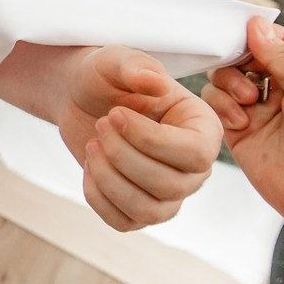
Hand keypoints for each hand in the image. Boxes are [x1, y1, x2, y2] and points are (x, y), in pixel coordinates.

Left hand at [52, 46, 222, 230]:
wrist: (79, 97)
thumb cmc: (106, 77)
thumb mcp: (116, 60)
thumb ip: (136, 66)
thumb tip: (154, 82)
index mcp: (203, 128)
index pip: (196, 154)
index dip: (151, 141)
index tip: (114, 114)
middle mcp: (194, 166)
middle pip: (171, 186)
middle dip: (124, 156)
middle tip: (100, 124)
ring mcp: (169, 193)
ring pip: (150, 211)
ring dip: (110, 180)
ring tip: (92, 146)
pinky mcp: (139, 208)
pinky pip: (124, 222)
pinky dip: (99, 198)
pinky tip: (89, 167)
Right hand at [204, 19, 283, 230]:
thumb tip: (256, 26)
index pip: (278, 40)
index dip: (257, 33)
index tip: (240, 31)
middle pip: (246, 55)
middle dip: (238, 58)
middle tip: (242, 69)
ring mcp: (261, 110)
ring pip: (226, 78)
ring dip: (230, 82)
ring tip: (247, 100)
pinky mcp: (241, 132)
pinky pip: (217, 105)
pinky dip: (222, 107)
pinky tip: (241, 122)